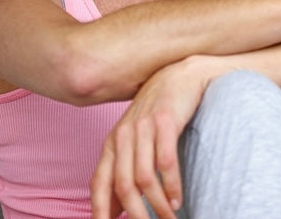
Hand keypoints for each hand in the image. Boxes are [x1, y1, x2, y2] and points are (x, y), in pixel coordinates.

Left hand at [90, 56, 213, 218]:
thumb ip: (123, 168)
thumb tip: (113, 209)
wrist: (181, 75)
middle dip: (136, 214)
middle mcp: (124, 134)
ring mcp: (144, 127)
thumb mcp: (135, 137)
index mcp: (113, 141)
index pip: (100, 183)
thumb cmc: (158, 109)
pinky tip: (178, 199)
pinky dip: (171, 185)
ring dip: (157, 205)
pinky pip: (166, 161)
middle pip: (123, 185)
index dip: (100, 210)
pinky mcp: (166, 121)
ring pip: (144, 178)